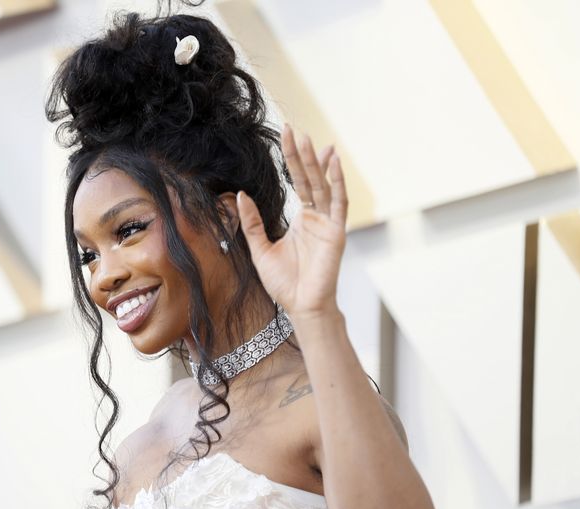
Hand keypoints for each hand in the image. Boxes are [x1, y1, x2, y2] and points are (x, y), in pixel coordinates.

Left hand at [237, 124, 347, 322]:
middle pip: (308, 179)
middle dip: (301, 155)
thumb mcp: (260, 249)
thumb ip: (252, 223)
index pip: (296, 182)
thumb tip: (241, 195)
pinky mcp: (336, 233)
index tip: (286, 137)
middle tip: (292, 130)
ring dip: (316, 163)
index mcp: (301, 220)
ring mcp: (328, 224)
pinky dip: (337, 183)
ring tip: (309, 140)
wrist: (300, 306)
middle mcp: (316, 217)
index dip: (291, 160)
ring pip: (322, 186)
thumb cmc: (284, 283)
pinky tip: (334, 163)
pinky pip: (338, 203)